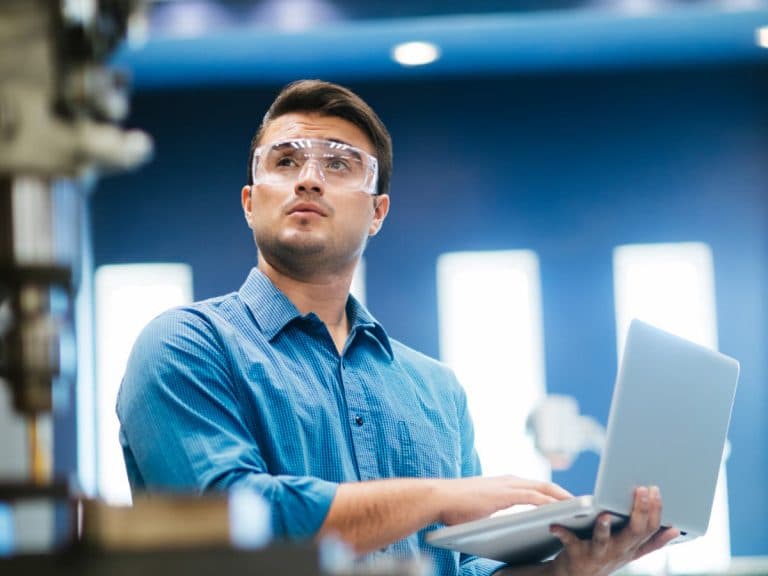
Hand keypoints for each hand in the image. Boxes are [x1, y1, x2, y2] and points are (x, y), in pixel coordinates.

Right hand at [437, 475, 572, 525]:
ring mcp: (509, 485)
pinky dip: (552, 502)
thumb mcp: (483, 508)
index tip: (570, 504)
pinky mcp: (506, 493)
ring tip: (582, 508)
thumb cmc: (456, 507)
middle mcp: (511, 480)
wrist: (440, 498)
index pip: (538, 487)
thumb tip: (501, 520)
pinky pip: (536, 497)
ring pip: (546, 489)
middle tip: (585, 505)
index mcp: (506, 484)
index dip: (556, 494)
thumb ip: (496, 510)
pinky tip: (563, 510)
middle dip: (567, 495)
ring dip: (565, 498)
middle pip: (547, 485)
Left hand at [549, 486, 680, 575]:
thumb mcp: (632, 551)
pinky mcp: (576, 554)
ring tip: (604, 515)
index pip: (650, 529)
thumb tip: (675, 529)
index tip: (655, 490)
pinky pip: (570, 543)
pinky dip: (563, 533)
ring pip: (604, 542)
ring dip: (604, 528)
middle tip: (641, 490)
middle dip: (639, 511)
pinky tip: (556, 525)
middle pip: (634, 532)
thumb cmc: (606, 557)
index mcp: (631, 547)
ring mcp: (597, 554)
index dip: (656, 511)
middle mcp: (618, 551)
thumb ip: (652, 542)